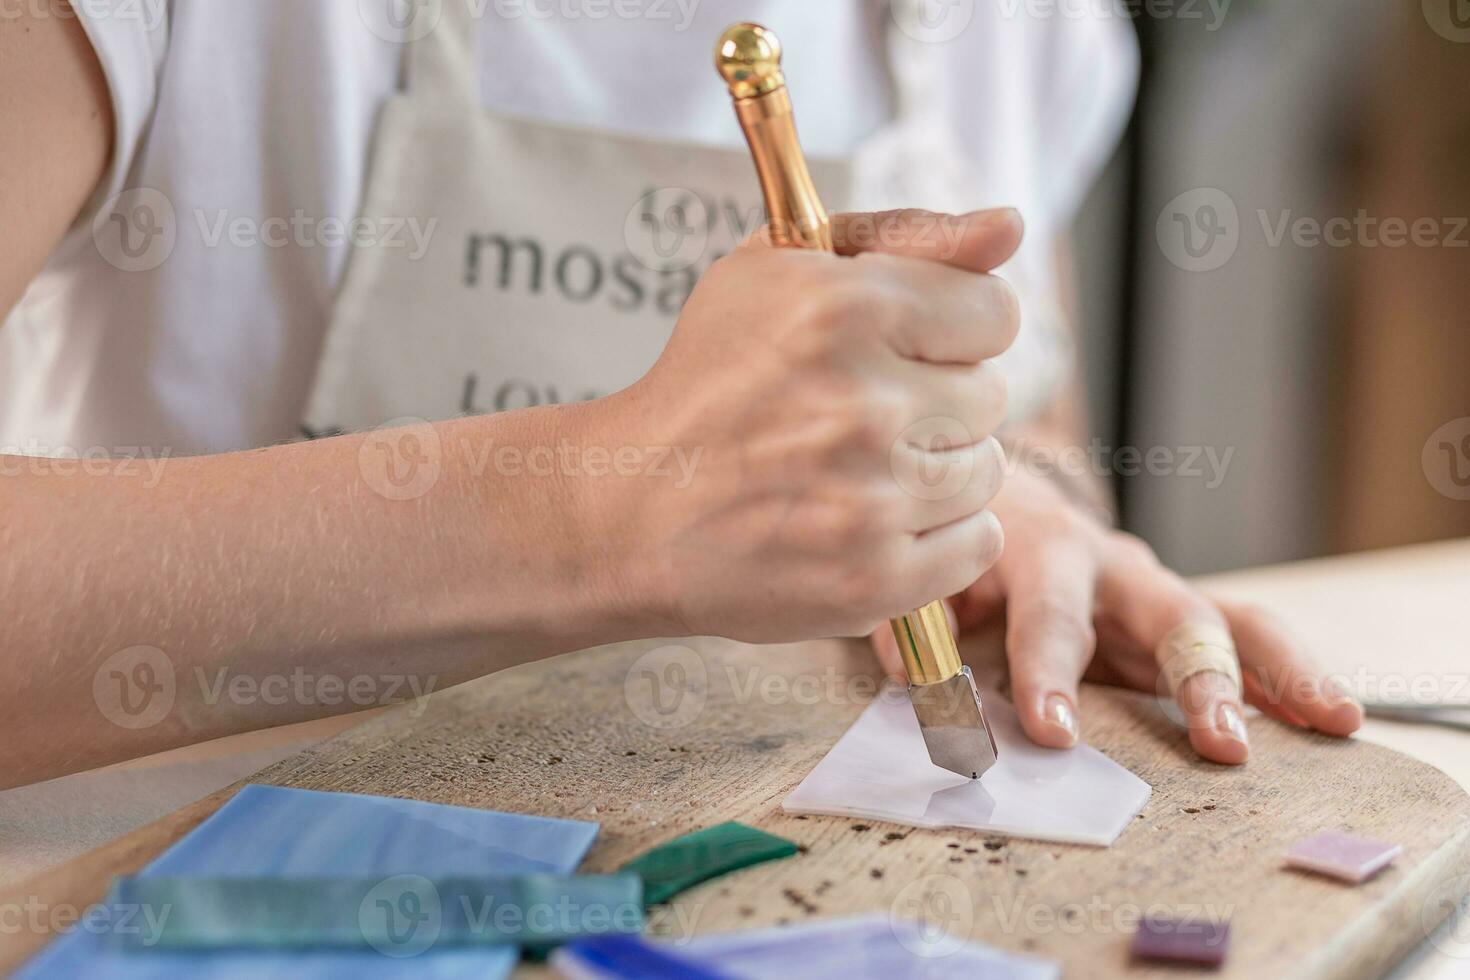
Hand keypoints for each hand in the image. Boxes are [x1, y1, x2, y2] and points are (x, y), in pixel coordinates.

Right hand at [597, 209, 1021, 641]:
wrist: (631, 507)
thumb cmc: (709, 378)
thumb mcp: (779, 269)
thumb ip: (907, 236)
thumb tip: (1010, 225)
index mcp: (847, 310)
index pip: (996, 314)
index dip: (949, 331)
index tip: (900, 350)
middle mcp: (866, 405)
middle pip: (992, 396)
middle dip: (935, 402)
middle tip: (855, 417)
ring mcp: (872, 500)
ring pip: (987, 472)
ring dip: (935, 471)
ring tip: (855, 472)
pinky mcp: (875, 580)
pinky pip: (979, 543)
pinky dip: (938, 537)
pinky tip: (872, 521)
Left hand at [870, 468, 1363, 763]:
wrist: (999, 492)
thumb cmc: (960, 549)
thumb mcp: (927, 575)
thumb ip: (917, 622)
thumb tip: (918, 678)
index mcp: (1042, 550)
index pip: (1049, 615)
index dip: (1047, 673)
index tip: (1052, 732)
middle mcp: (1114, 567)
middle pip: (1171, 612)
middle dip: (1199, 678)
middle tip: (1223, 744)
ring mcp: (1155, 590)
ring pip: (1235, 619)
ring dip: (1281, 674)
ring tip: (1335, 723)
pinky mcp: (1179, 616)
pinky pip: (1250, 639)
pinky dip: (1289, 679)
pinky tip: (1333, 720)